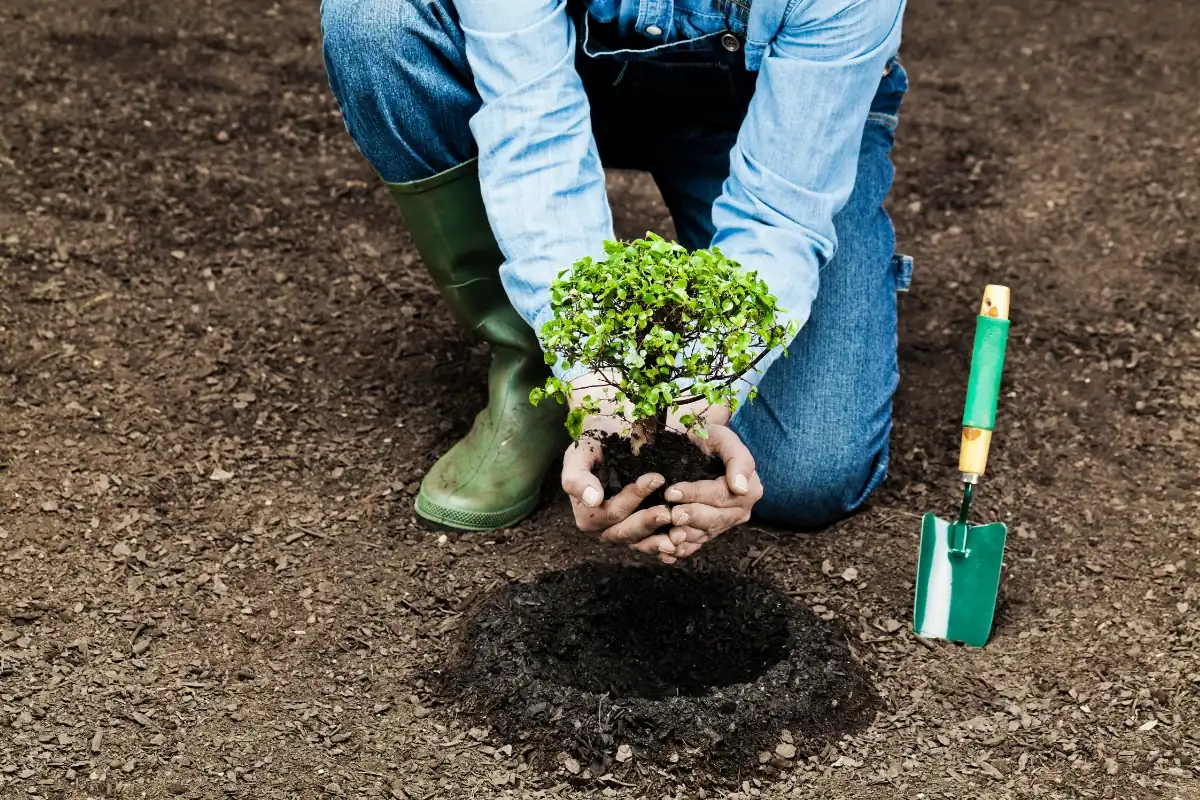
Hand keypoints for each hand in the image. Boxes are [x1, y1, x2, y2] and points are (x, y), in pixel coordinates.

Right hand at [560, 433, 680, 559]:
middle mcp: (605, 528)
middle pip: (626, 532)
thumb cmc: (593, 446)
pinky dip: (666, 546)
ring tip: (679, 532)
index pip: (611, 512)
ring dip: (659, 541)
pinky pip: (652, 544)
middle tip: (668, 512)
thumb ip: (577, 477)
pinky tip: (682, 544)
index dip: (632, 498)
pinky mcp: (641, 531)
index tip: (655, 479)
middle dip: (647, 522)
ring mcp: (624, 530)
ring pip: (640, 542)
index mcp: (587, 514)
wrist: (608, 440)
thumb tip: (593, 499)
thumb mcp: (578, 455)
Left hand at [663, 424, 761, 559]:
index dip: (696, 494)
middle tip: (670, 515)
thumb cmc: (712, 439)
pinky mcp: (710, 532)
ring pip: (705, 534)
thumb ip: (737, 459)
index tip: (672, 491)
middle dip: (691, 517)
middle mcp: (740, 510)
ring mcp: (725, 523)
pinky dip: (683, 550)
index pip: (720, 495)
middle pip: (715, 519)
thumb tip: (740, 487)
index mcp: (749, 489)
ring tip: (668, 536)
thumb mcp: (725, 439)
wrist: (702, 448)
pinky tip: (667, 553)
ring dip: (686, 537)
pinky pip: (697, 544)